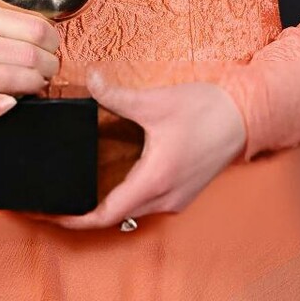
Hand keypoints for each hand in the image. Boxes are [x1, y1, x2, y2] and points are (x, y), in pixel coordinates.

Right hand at [0, 0, 58, 124]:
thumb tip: (47, 30)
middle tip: (46, 68)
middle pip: (31, 58)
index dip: (53, 42)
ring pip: (17, 84)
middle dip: (49, 66)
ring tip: (33, 81)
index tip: (51, 48)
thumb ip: (11, 13)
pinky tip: (9, 100)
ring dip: (35, 85)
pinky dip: (6, 107)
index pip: (36, 30)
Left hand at [23, 69, 247, 230]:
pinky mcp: (182, 192)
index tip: (50, 214)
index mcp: (154, 181)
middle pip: (114, 217)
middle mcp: (164, 198)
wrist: (248, 116)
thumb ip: (117, 96)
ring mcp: (175, 198)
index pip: (104, 215)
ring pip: (130, 212)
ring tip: (77, 190)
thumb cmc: (208, 111)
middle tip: (56, 200)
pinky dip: (124, 197)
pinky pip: (145, 203)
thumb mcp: (155, 102)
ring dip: (104, 205)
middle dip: (83, 212)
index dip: (74, 219)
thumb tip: (90, 81)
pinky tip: (111, 180)